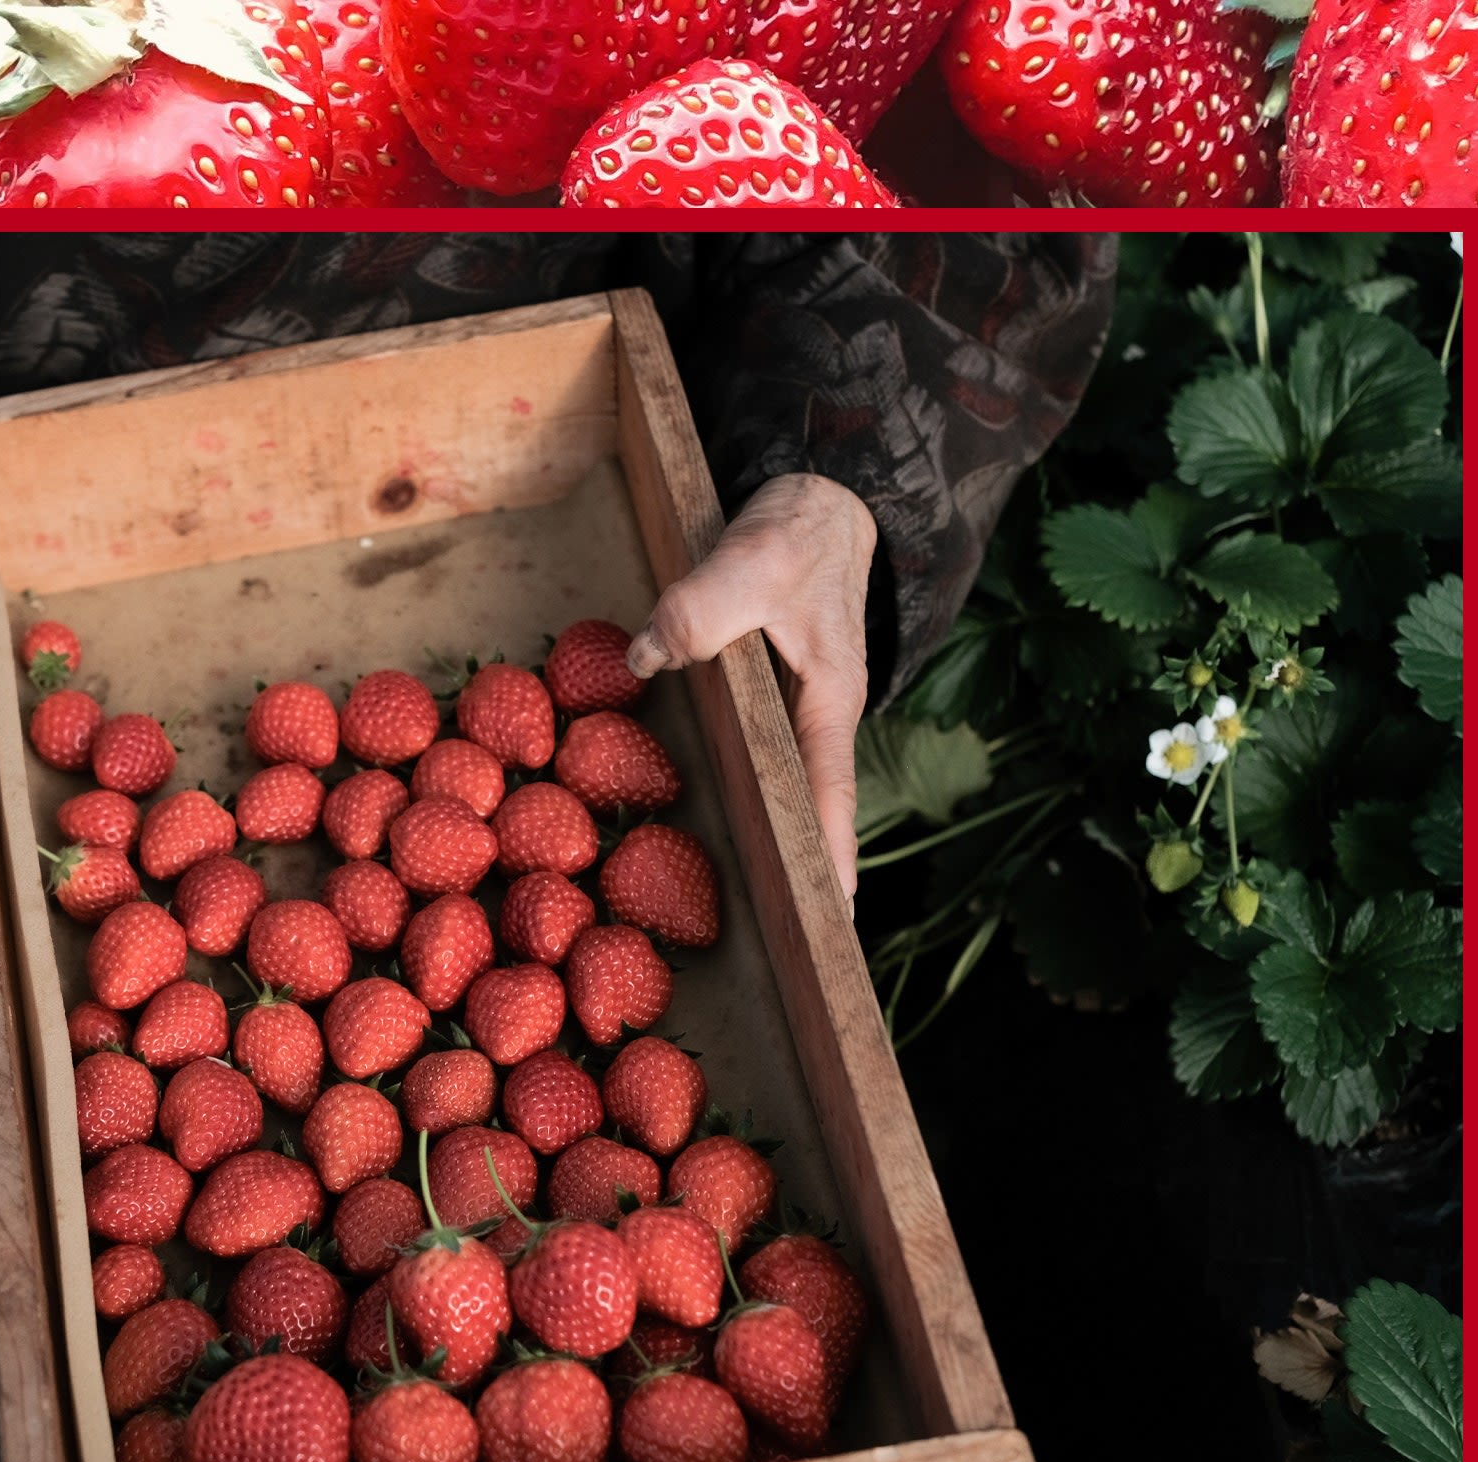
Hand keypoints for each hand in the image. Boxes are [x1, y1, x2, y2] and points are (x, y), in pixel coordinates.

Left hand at [624, 473, 877, 901]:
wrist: (818, 499)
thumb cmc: (800, 533)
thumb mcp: (754, 561)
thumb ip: (699, 612)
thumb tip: (643, 660)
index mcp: (828, 700)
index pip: (830, 794)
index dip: (830, 854)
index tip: (834, 916)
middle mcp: (815, 719)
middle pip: (811, 811)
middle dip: (804, 875)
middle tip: (798, 945)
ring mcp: (791, 713)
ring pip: (781, 790)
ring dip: (771, 844)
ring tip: (758, 914)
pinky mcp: (763, 699)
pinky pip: (752, 758)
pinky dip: (739, 793)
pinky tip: (713, 828)